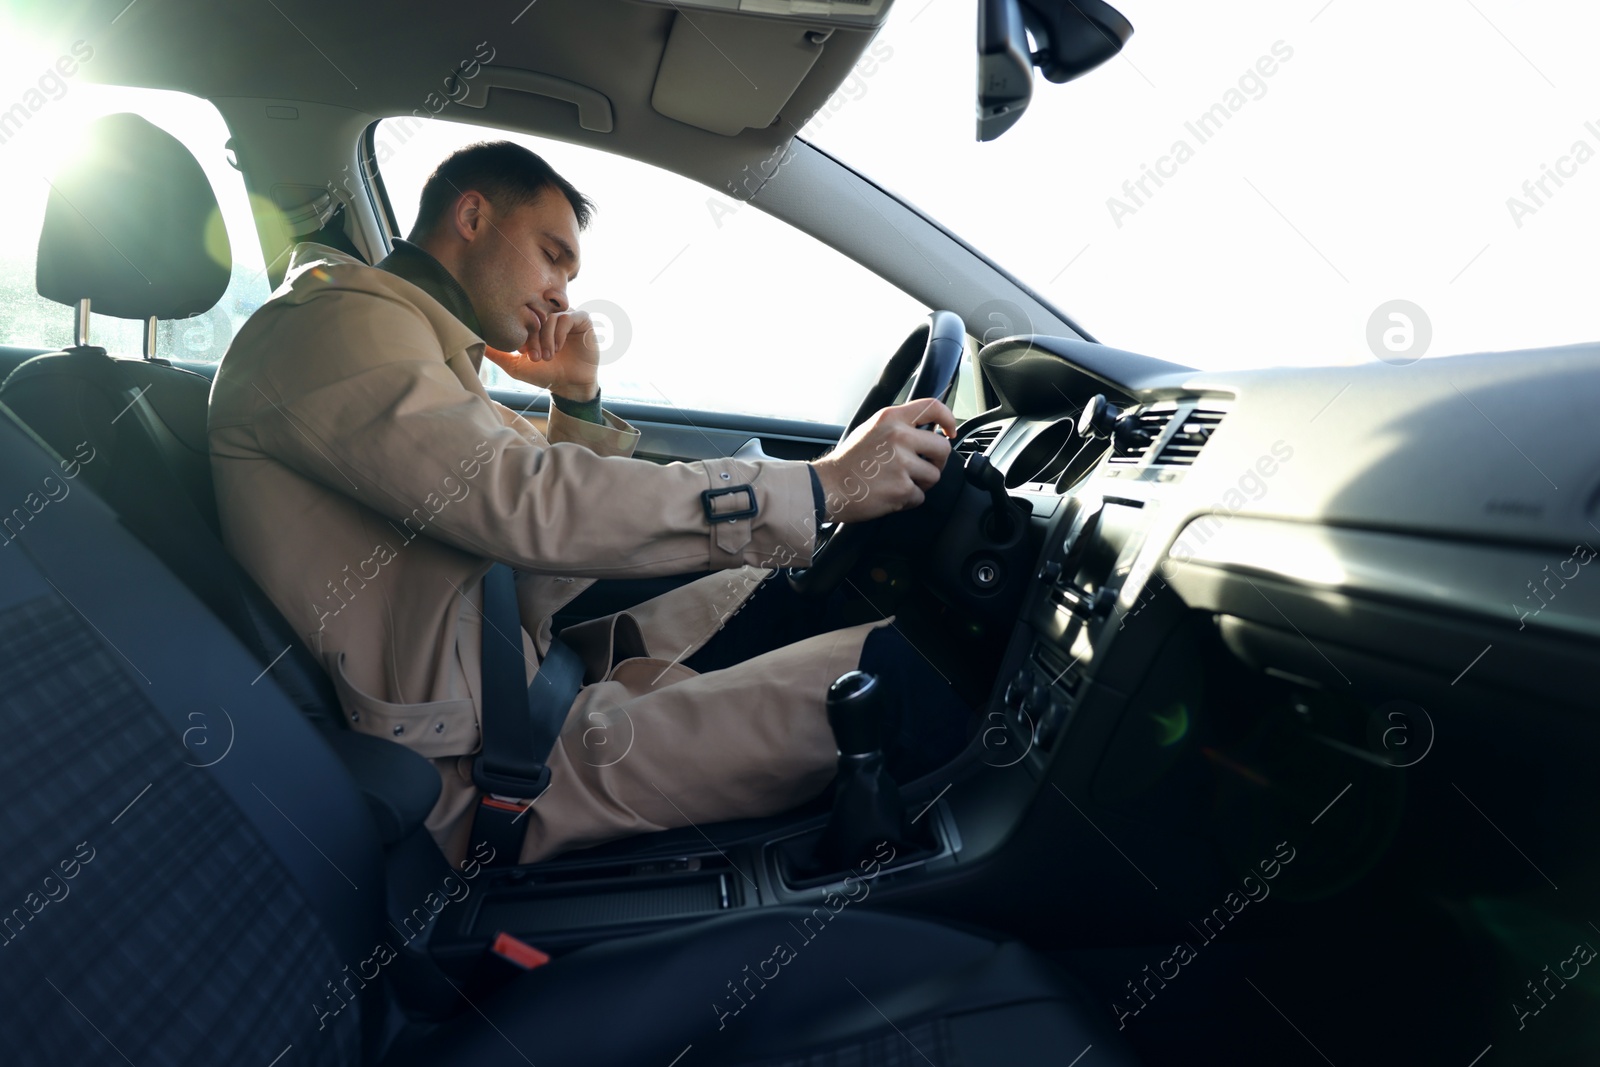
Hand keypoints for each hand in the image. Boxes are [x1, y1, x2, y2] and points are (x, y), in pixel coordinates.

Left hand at [483, 309, 600, 401]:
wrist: (569, 386)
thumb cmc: (544, 375)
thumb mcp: (514, 365)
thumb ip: (497, 353)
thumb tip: (473, 342)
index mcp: (536, 323)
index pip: (524, 316)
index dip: (522, 333)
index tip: (523, 352)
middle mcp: (551, 317)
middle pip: (538, 315)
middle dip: (534, 337)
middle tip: (535, 357)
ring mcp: (568, 317)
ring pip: (551, 316)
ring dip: (546, 337)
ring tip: (548, 356)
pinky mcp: (583, 320)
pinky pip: (568, 317)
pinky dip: (560, 333)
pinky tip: (558, 348)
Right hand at [812, 398, 955, 523]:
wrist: (826, 487)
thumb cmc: (848, 462)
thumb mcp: (871, 430)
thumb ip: (898, 426)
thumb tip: (926, 431)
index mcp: (891, 419)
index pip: (933, 407)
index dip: (949, 419)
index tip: (950, 431)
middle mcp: (899, 437)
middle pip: (942, 448)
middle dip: (937, 462)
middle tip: (924, 467)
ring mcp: (901, 463)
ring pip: (933, 476)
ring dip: (920, 483)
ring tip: (897, 482)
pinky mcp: (901, 488)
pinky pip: (919, 497)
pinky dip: (907, 500)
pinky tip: (889, 494)